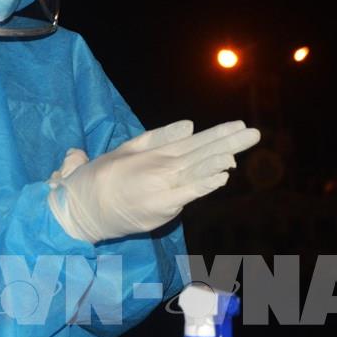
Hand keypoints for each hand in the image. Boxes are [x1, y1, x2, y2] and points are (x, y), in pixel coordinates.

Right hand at [48, 120, 260, 242]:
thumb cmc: (103, 176)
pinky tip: (221, 176)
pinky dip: (204, 184)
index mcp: (154, 153)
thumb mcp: (129, 148)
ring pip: (195, 171)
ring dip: (217, 160)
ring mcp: (161, 189)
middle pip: (200, 153)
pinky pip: (187, 194)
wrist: (83, 209)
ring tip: (238, 151)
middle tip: (253, 134)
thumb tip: (189, 126)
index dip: (218, 133)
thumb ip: (160, 137)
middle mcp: (160, 168)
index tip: (240, 126)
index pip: (193, 141)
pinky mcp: (159, 210)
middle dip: (228, 143)